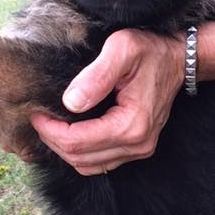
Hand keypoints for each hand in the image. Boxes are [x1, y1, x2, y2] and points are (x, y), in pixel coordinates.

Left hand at [30, 29, 184, 174]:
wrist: (178, 60)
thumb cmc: (150, 51)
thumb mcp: (121, 49)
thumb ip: (95, 76)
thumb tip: (70, 103)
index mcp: (132, 125)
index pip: (78, 142)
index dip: (50, 131)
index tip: (36, 114)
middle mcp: (137, 145)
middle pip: (80, 158)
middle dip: (53, 140)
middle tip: (39, 118)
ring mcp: (139, 150)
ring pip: (88, 165)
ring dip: (65, 149)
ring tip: (51, 126)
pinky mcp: (137, 148)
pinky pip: (100, 162)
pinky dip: (80, 152)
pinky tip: (70, 132)